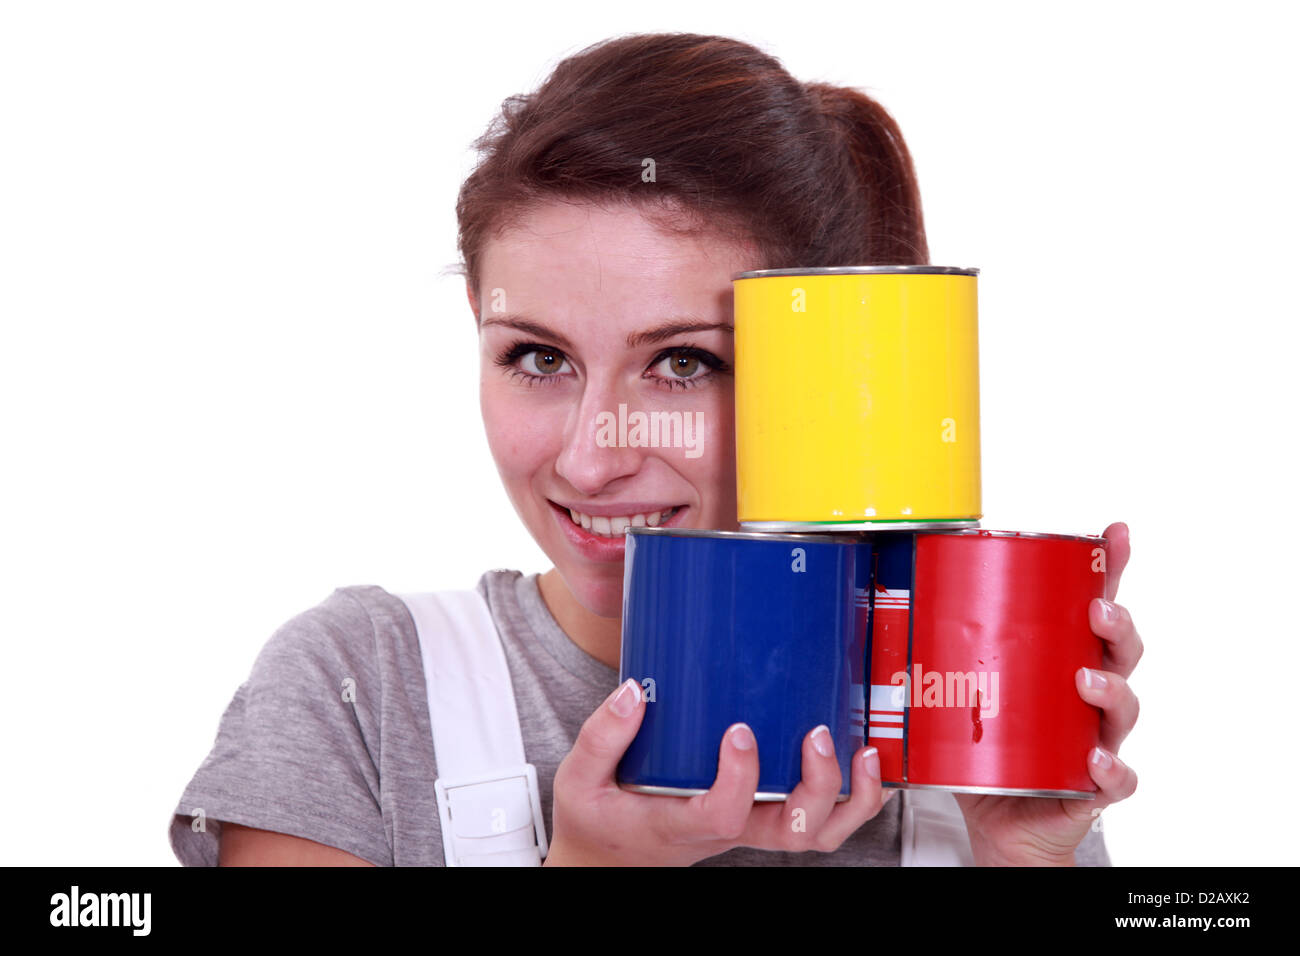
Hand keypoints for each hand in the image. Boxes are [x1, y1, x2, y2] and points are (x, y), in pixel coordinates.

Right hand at [544, 678, 893, 865]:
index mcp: (679, 823)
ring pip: (815, 833)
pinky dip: (848, 796)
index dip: (740, 778)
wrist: (606, 858)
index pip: (722, 813)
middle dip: (816, 785)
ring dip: (848, 798)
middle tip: (815, 734)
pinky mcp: (756, 815)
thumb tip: (635, 691)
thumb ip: (602, 737)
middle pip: (791, 831)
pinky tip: (857, 759)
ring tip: (860, 752)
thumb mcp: (579, 781)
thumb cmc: (598, 821)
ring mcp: (746, 827)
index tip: (739, 731)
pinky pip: (816, 820)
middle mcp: (724, 830)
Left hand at [955, 521, 1140, 864]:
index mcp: (1059, 661)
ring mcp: (1095, 740)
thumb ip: (933, 649)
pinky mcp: (1092, 788)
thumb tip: (886, 594)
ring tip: (1085, 680)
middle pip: (1120, 652)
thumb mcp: (958, 690)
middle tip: (1096, 609)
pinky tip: (1094, 758)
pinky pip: (1115, 780)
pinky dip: (1110, 769)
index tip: (1116, 532)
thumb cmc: (983, 752)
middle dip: (1116, 626)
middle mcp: (1086, 697)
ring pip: (1124, 709)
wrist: (999, 825)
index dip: (1111, 567)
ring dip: (1110, 690)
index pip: (1093, 607)